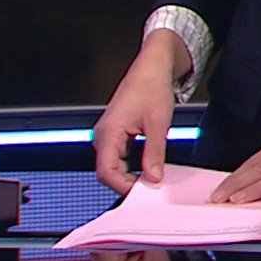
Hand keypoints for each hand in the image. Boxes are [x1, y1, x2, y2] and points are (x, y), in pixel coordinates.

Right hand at [93, 38, 184, 193]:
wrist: (151, 68)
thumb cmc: (151, 87)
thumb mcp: (158, 123)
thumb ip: (154, 153)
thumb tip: (153, 177)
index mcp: (108, 132)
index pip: (106, 172)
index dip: (123, 185)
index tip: (142, 192)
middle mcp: (103, 135)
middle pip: (107, 171)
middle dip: (126, 182)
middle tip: (149, 188)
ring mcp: (107, 134)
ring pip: (112, 165)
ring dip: (128, 174)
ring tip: (150, 178)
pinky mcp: (115, 133)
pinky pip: (118, 156)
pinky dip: (130, 164)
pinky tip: (146, 166)